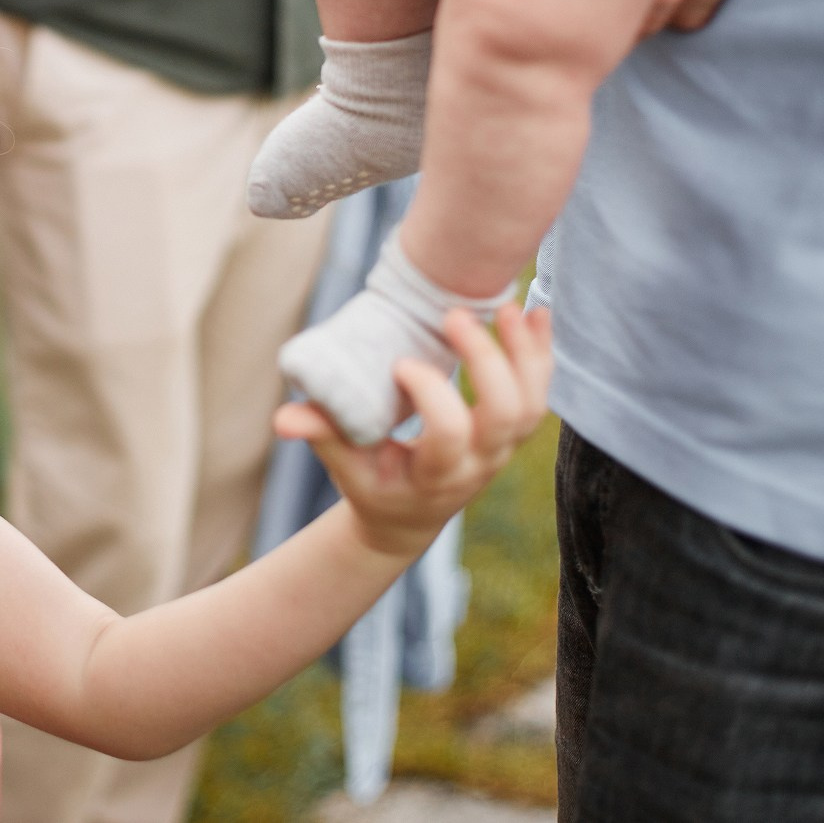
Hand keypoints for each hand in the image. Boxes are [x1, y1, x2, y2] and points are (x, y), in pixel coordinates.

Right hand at [275, 303, 551, 557]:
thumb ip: (320, 436)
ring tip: (509, 307)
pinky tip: (538, 313)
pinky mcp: (513, 433)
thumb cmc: (370, 484)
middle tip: (456, 317)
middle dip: (487, 362)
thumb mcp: (343, 466)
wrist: (408, 518)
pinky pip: (539, 394)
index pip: (448, 436)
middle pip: (504, 415)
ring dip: (525, 354)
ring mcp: (501, 451)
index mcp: (435, 478)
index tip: (401, 363)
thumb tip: (282, 420)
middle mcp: (479, 466)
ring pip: (531, 405)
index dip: (432, 395)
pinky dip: (541, 354)